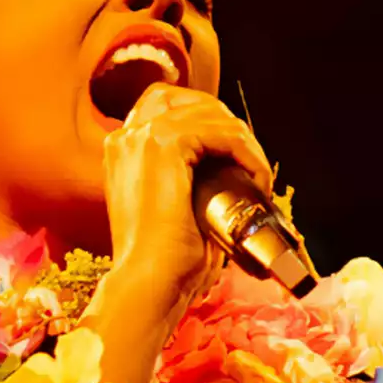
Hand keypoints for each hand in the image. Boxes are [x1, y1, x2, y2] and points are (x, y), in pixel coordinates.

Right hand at [82, 83, 271, 382]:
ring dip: (245, 143)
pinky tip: (257, 179)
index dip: (208, 122)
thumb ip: (192, 181)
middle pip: (190, 99)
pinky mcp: (164, 144)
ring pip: (211, 114)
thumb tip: (235, 173)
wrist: (147, 283)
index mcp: (123, 151)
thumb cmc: (163, 262)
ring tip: (259, 177)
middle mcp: (127, 137)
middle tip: (252, 164)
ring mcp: (142, 137)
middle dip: (228, 124)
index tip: (235, 155)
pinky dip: (248, 152)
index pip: (169, 108)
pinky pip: (222, 131)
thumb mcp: (176, 209)